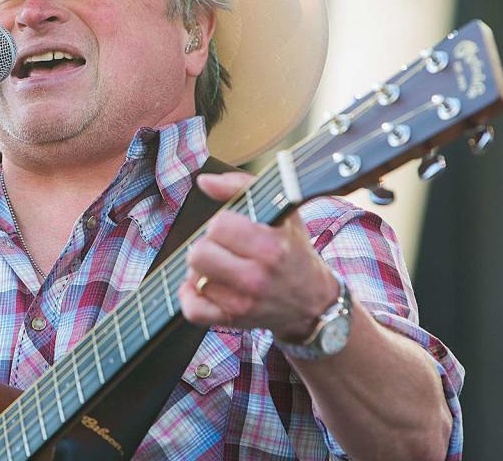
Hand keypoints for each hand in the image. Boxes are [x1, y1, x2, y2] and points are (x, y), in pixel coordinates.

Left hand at [178, 171, 338, 340]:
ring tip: (220, 266)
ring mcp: (243, 303)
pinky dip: (191, 296)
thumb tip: (204, 181)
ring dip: (201, 269)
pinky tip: (203, 285)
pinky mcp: (231, 321)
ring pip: (193, 278)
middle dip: (207, 246)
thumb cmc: (292, 250)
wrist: (312, 301)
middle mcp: (257, 277)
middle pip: (199, 254)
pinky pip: (192, 309)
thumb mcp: (280, 211)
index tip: (233, 228)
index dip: (221, 223)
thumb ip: (241, 186)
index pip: (218, 226)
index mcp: (271, 247)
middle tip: (222, 248)